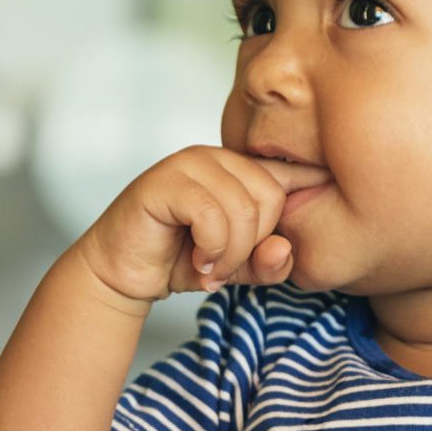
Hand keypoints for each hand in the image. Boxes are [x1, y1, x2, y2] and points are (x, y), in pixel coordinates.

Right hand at [75, 146, 324, 305]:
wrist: (124, 273)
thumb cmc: (180, 261)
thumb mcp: (238, 268)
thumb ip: (269, 262)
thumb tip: (283, 248)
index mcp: (242, 169)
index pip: (293, 174)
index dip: (308, 195)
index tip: (302, 223)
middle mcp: (218, 157)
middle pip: (271, 196)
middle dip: (253, 245)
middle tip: (226, 266)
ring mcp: (190, 163)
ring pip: (242, 207)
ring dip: (230, 253)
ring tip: (209, 267)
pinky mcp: (164, 180)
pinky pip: (211, 213)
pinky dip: (210, 247)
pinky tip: (196, 260)